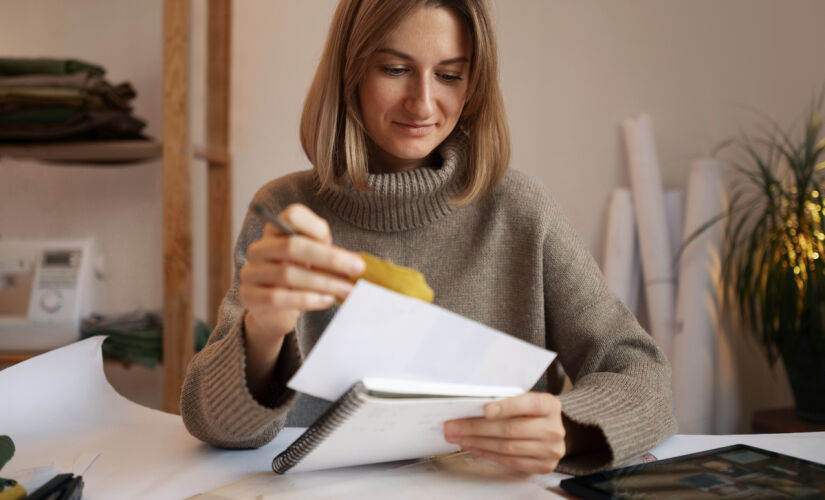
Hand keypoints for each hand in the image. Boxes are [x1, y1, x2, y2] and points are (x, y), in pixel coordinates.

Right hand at [240, 203, 365, 340]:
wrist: (276, 310)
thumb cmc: (300, 277)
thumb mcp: (315, 258)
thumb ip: (329, 252)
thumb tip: (354, 261)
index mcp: (276, 230)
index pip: (292, 215)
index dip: (315, 226)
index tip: (337, 242)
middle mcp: (260, 248)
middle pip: (292, 245)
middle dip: (330, 258)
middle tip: (357, 269)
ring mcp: (251, 272)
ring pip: (287, 274)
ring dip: (324, 283)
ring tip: (347, 290)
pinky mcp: (249, 296)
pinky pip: (278, 297)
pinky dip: (307, 300)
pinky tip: (327, 300)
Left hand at [443, 392, 565, 474]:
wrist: (553, 431)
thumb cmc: (533, 412)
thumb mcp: (526, 399)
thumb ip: (506, 401)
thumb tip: (473, 406)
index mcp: (549, 405)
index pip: (527, 404)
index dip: (505, 407)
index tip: (484, 410)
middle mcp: (553, 428)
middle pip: (511, 429)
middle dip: (477, 428)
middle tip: (454, 426)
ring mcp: (549, 450)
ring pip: (506, 447)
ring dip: (477, 443)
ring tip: (458, 437)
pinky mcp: (542, 465)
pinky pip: (509, 461)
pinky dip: (487, 453)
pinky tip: (473, 446)